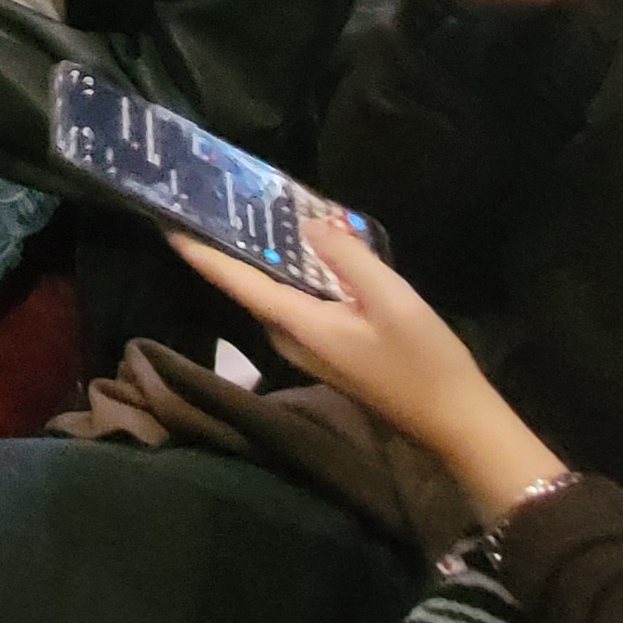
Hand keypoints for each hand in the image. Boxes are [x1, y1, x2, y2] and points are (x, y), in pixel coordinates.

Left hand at [170, 215, 564, 522]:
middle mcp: (291, 338)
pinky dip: (294, 275)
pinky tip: (305, 249)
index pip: (237, 283)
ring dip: (263, 258)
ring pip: (275, 294)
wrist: (455, 421)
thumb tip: (308, 225)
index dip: (200, 254)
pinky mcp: (329, 350)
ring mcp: (309, 348)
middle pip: (250, 286)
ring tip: (250, 213)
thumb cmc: (424, 362)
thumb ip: (348, 260)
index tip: (167, 224)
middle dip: (230, 246)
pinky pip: (298, 304)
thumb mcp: (392, 301)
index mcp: (298, 325)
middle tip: (216, 200)